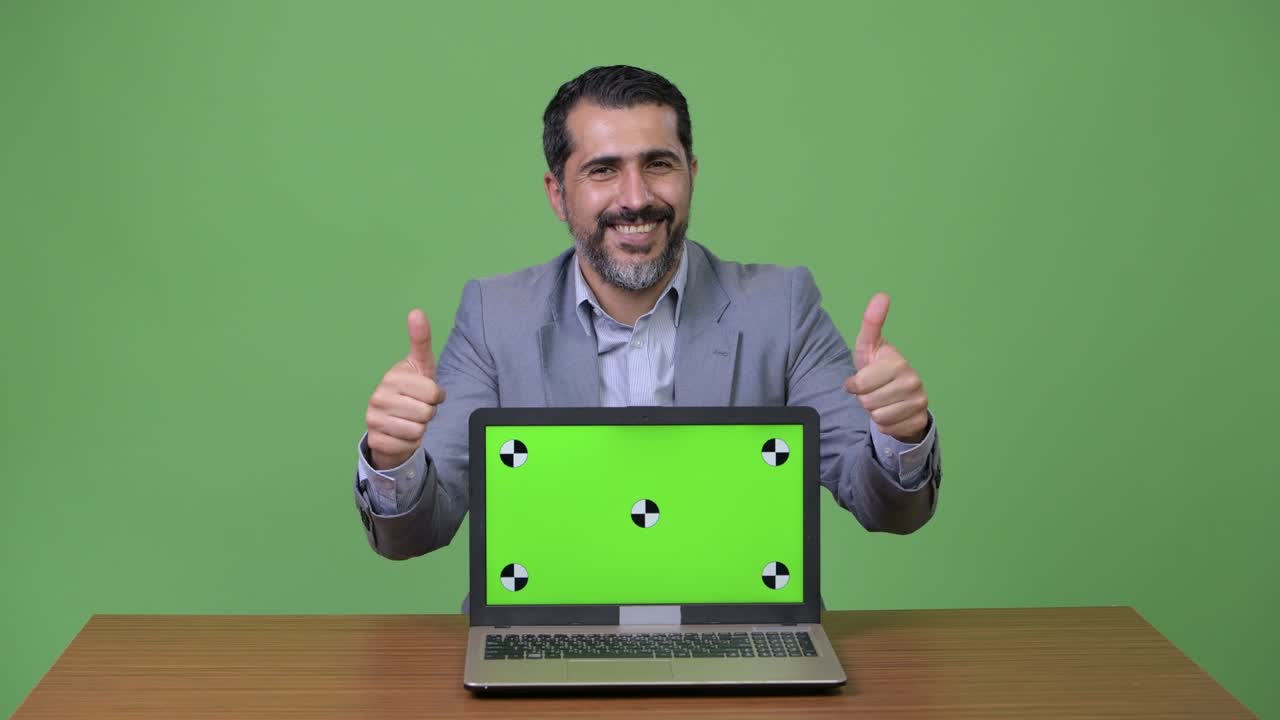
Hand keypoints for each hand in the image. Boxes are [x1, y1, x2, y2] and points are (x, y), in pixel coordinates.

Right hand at [366, 309, 446, 469]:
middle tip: (417, 408)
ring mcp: (373, 419)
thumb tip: (416, 311)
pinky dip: (410, 442)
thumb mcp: (420, 365)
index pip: (433, 393)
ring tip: (410, 420)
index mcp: (392, 377)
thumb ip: (421, 340)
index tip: (425, 393)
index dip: (436, 396)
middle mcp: (378, 397)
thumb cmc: (411, 392)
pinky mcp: (376, 441)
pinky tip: (401, 433)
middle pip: (427, 413)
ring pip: (418, 430)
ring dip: (420, 428)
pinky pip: (408, 445)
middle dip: (428, 413)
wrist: (391, 423)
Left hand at [843, 293, 929, 442]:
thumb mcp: (869, 347)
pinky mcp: (919, 421)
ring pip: (878, 417)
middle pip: (868, 402)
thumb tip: (881, 295)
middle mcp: (913, 381)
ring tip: (883, 401)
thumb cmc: (879, 370)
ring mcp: (919, 402)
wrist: (902, 396)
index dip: (855, 385)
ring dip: (875, 412)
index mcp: (898, 362)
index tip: (862, 379)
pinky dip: (885, 425)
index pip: (860, 384)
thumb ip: (871, 323)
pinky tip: (892, 413)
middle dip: (865, 399)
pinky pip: (888, 429)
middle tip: (874, 391)